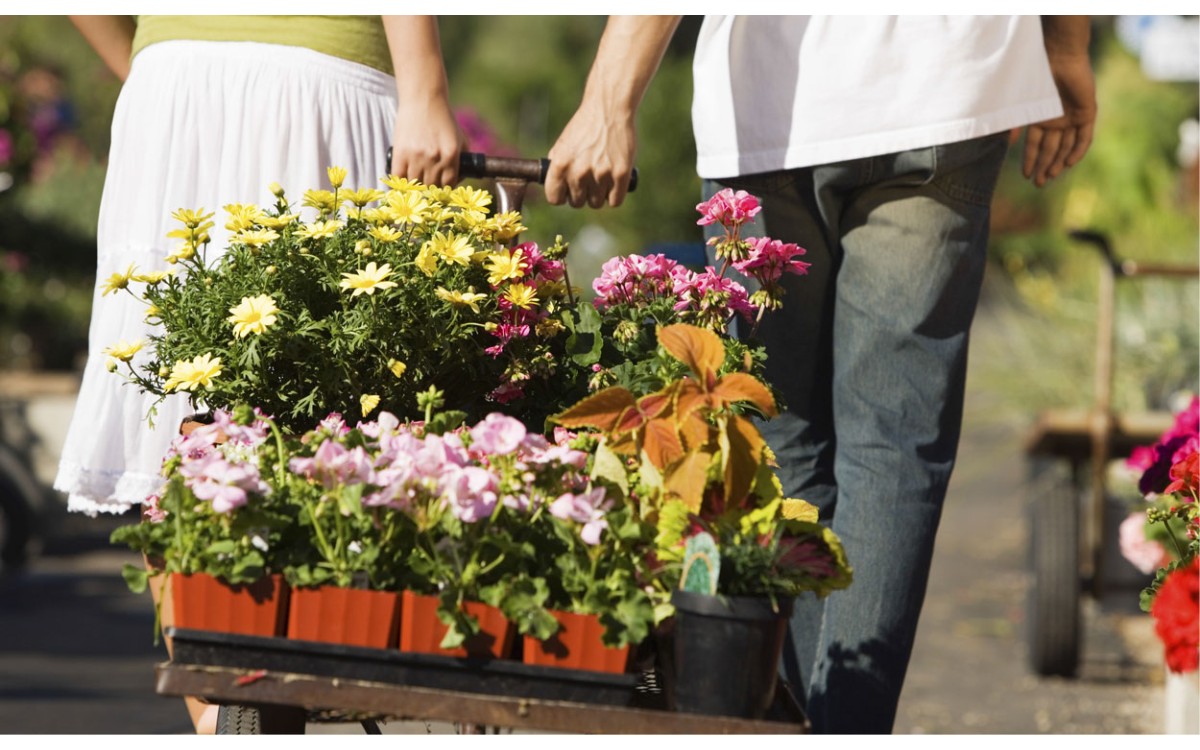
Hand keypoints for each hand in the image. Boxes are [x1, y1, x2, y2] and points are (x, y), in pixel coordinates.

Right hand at [390, 98, 464, 186]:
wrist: (423, 100)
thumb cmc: (443, 119)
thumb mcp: (460, 137)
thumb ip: (464, 158)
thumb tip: (460, 178)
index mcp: (451, 155)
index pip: (448, 185)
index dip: (444, 190)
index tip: (440, 189)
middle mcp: (435, 157)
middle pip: (431, 187)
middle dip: (430, 190)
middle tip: (426, 188)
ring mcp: (416, 156)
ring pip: (415, 185)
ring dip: (415, 187)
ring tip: (415, 185)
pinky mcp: (401, 152)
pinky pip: (399, 177)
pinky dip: (400, 183)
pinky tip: (403, 182)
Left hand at [545, 103, 636, 208]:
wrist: (609, 109)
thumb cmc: (585, 125)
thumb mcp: (564, 143)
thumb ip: (557, 164)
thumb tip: (553, 184)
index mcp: (561, 165)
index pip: (555, 199)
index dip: (561, 196)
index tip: (567, 192)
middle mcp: (579, 172)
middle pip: (577, 203)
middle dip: (581, 195)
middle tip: (587, 182)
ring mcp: (601, 174)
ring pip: (596, 203)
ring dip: (598, 196)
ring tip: (601, 181)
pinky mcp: (620, 174)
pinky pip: (614, 201)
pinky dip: (614, 195)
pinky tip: (613, 184)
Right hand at [1022, 50, 1096, 186]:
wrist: (1060, 57)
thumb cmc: (1037, 77)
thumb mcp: (1022, 103)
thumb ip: (1016, 122)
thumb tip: (1009, 144)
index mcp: (1040, 118)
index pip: (1035, 145)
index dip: (1030, 160)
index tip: (1025, 176)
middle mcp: (1057, 121)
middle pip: (1051, 149)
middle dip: (1044, 167)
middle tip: (1038, 184)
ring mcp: (1072, 117)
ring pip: (1067, 146)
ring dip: (1058, 162)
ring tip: (1050, 176)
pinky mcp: (1087, 113)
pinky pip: (1085, 137)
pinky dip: (1078, 151)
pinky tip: (1068, 164)